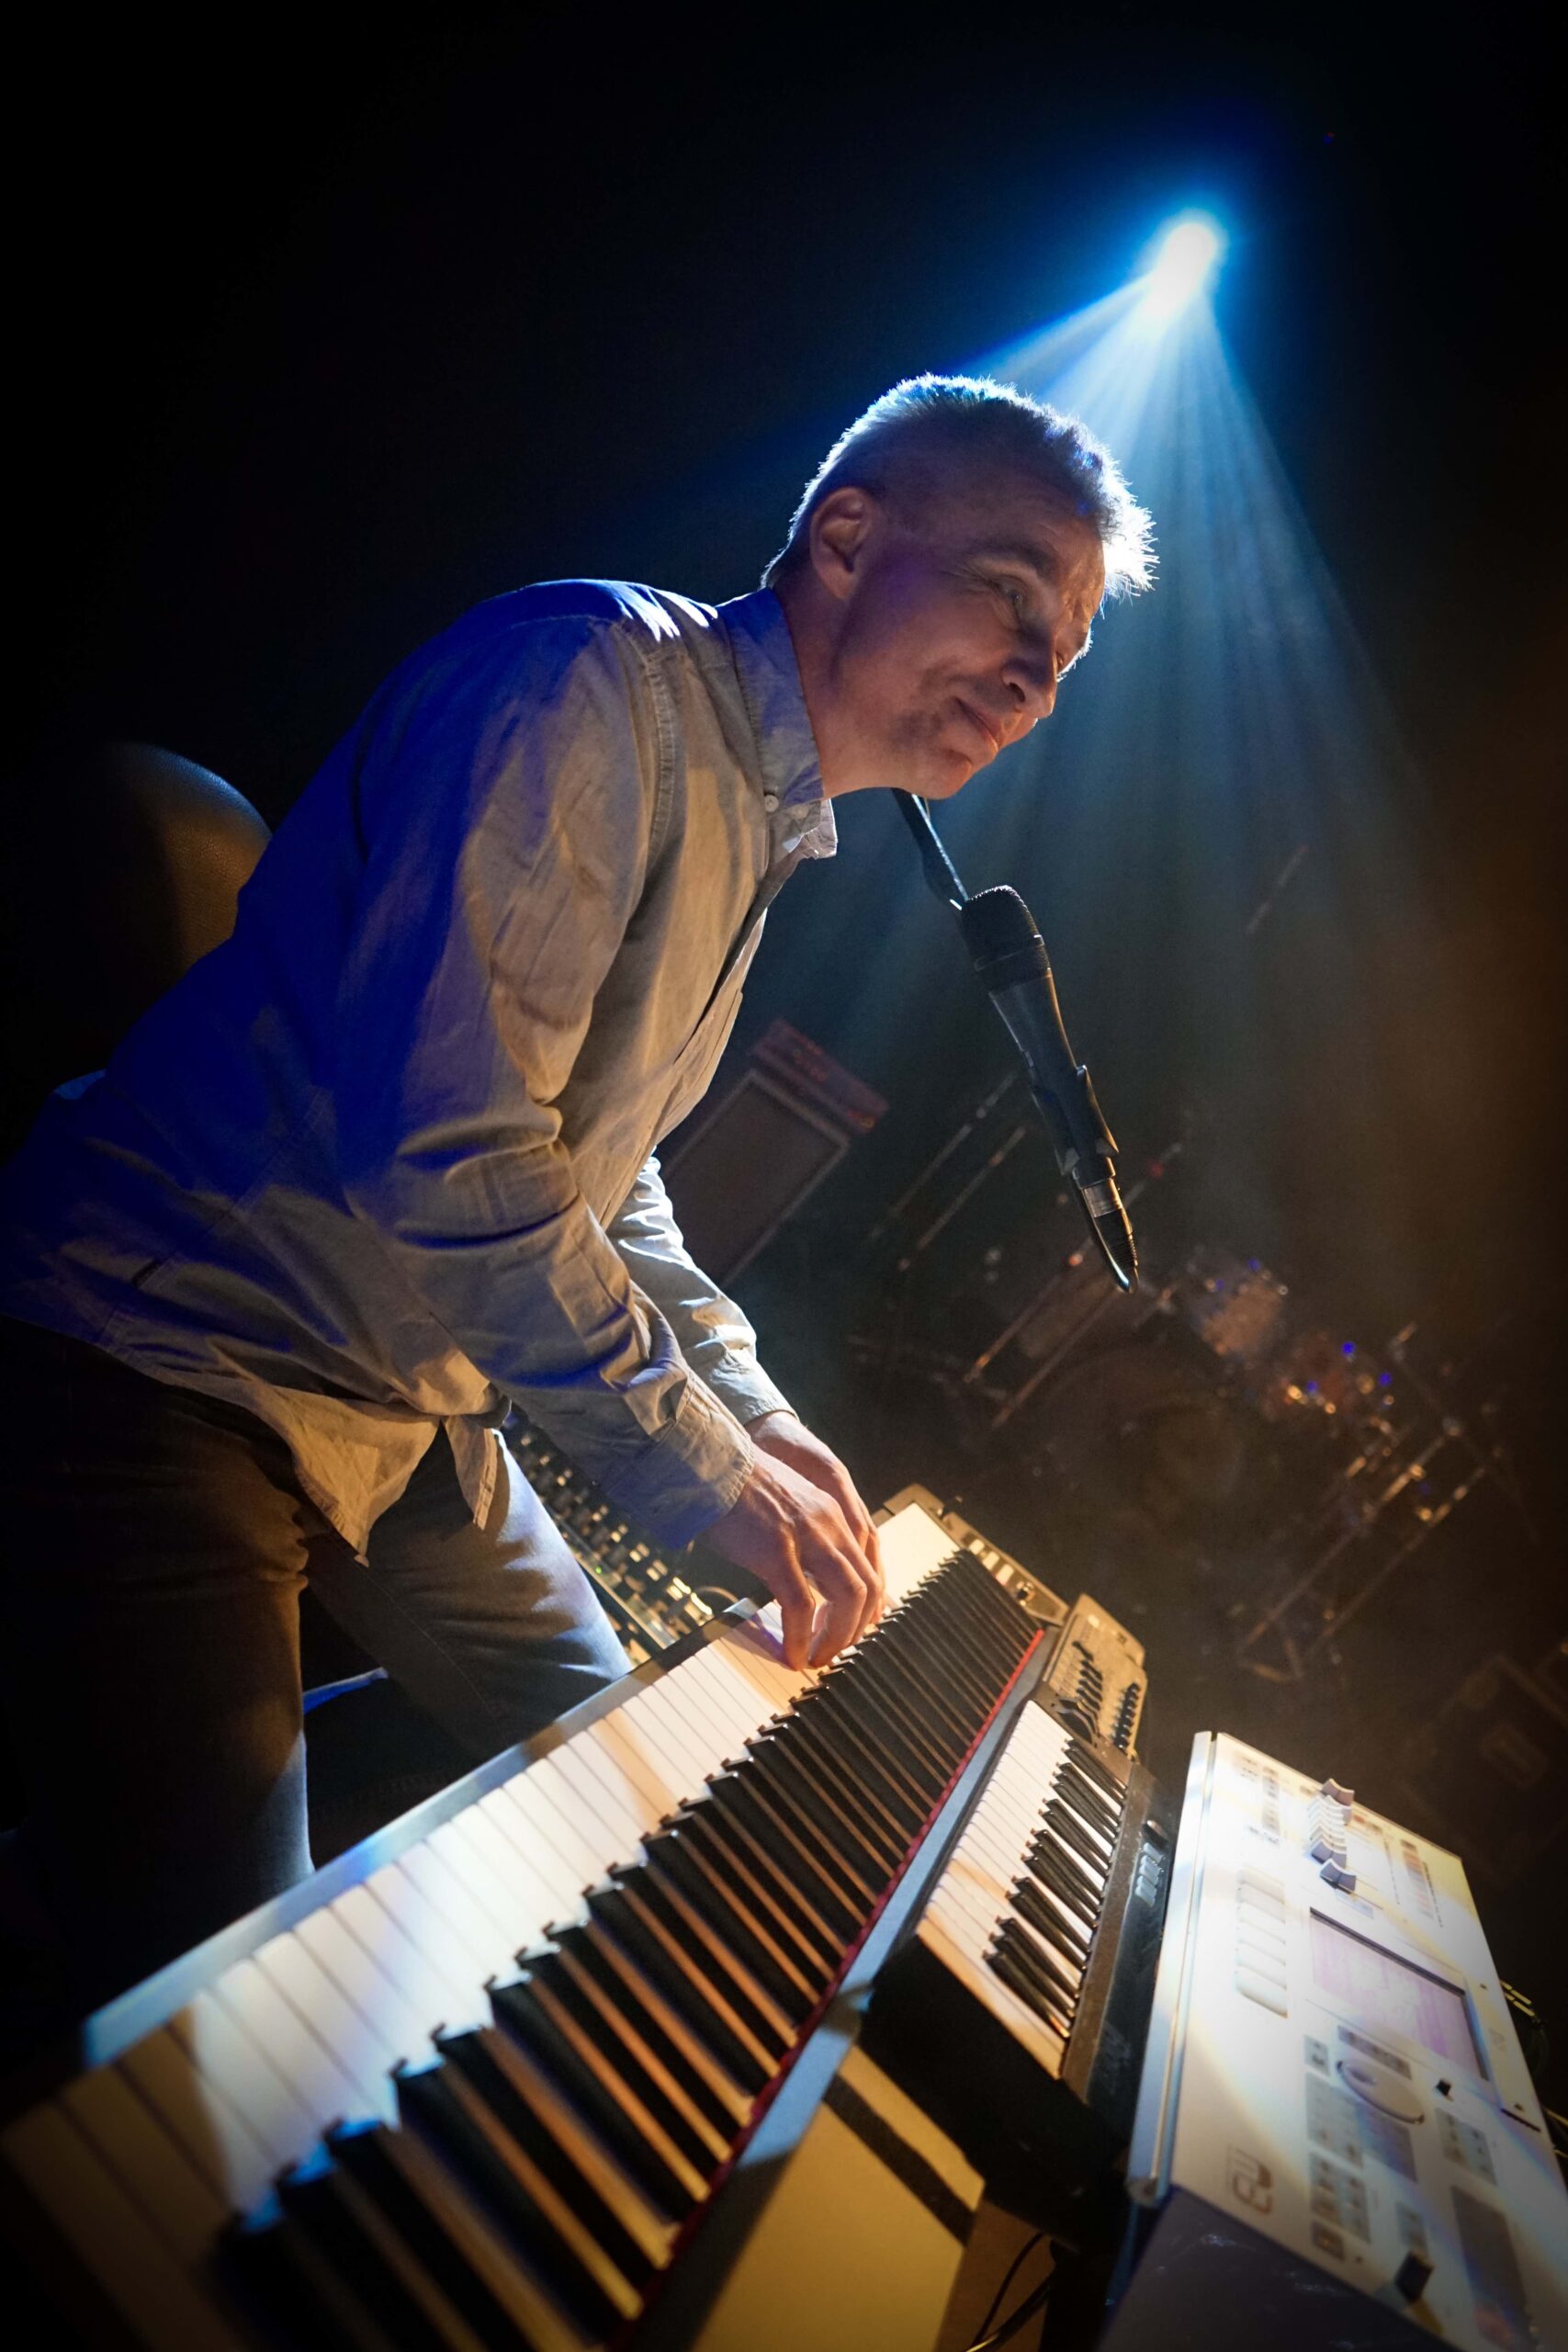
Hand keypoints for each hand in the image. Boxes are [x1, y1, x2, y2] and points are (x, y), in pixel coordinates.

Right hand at [704, 1419, 882, 1668]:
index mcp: (831, 1512)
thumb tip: (799, 1568)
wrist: (707, 1460)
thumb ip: (800, 1530)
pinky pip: (800, 1605)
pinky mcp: (776, 1550)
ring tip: (818, 1658)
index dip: (867, 1606)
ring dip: (837, 1637)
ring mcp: (805, 1536)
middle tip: (836, 1652)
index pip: (869, 1565)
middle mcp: (828, 1523)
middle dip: (856, 1628)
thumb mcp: (783, 1504)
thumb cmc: (734, 1485)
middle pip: (867, 1586)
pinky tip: (791, 1654)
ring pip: (847, 1598)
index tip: (852, 1630)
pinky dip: (799, 1637)